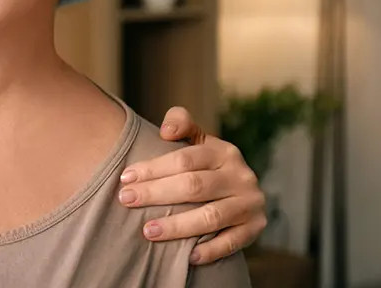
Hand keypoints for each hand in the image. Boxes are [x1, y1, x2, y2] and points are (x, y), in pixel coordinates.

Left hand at [118, 106, 266, 264]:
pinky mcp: (255, 228)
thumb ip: (180, 124)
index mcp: (224, 151)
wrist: (238, 188)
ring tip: (147, 231)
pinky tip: (187, 257)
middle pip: (193, 186)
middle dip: (156, 194)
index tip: (125, 178)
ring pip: (211, 217)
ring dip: (177, 226)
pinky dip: (210, 250)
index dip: (153, 168)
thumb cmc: (204, 163)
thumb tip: (166, 131)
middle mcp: (241, 176)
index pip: (184, 159)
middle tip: (126, 200)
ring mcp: (250, 203)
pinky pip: (232, 242)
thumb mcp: (196, 139)